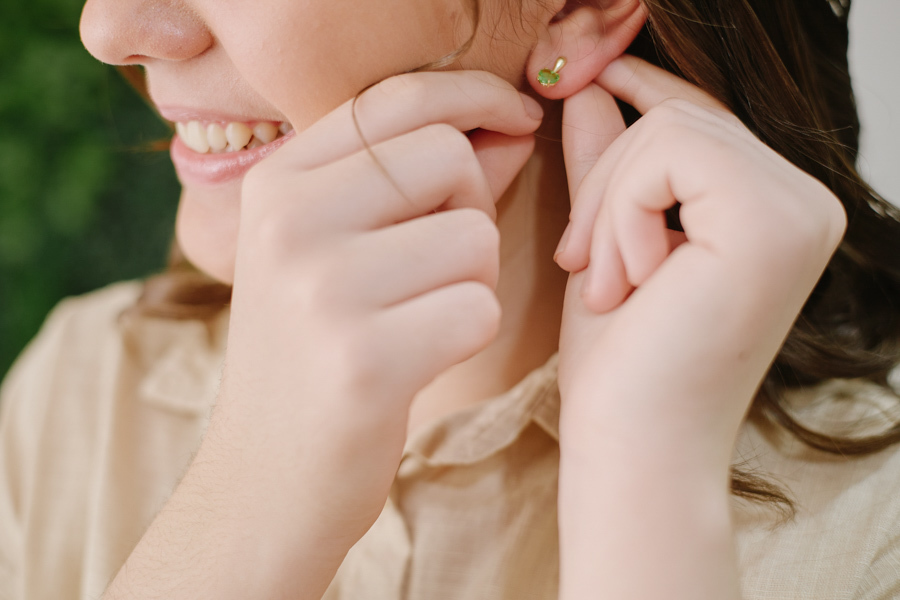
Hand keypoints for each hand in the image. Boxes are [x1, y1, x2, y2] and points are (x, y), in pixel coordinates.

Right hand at [208, 72, 540, 587]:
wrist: (267, 480)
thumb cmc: (317, 354)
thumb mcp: (340, 252)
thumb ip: (421, 183)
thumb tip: (508, 127)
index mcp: (277, 183)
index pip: (398, 99)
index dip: (473, 97)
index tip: (516, 117)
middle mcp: (288, 221)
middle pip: (448, 158)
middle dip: (470, 211)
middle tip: (431, 271)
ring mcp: (321, 289)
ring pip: (474, 237)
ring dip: (471, 282)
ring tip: (415, 322)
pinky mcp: (366, 359)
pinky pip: (478, 307)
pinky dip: (468, 334)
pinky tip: (419, 362)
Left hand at [553, 55, 845, 599]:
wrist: (634, 447)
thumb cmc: (622, 366)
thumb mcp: (609, 245)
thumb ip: (611, 166)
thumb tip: (593, 88)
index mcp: (777, 213)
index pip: (706, 123)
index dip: (647, 94)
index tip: (593, 76)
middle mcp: (806, 204)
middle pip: (682, 120)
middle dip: (607, 184)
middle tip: (579, 262)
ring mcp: (799, 210)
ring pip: (670, 131)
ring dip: (608, 208)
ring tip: (602, 284)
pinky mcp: (769, 220)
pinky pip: (667, 155)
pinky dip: (621, 215)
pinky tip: (623, 284)